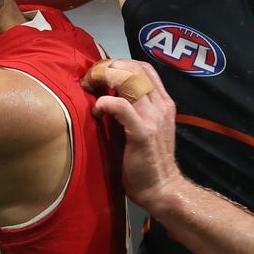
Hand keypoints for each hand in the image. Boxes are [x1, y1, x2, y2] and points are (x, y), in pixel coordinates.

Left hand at [87, 58, 182, 209]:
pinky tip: (96, 112)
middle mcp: (161, 106)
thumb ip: (131, 109)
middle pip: (135, 68)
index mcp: (163, 103)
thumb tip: (106, 94)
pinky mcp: (142, 132)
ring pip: (129, 81)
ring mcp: (154, 118)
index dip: (120, 63)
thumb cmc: (147, 161)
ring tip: (90, 89)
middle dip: (109, 67)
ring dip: (104, 80)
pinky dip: (104, 103)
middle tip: (91, 78)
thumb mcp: (144, 127)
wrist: (161, 189)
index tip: (101, 73)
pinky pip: (121, 106)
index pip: (144, 68)